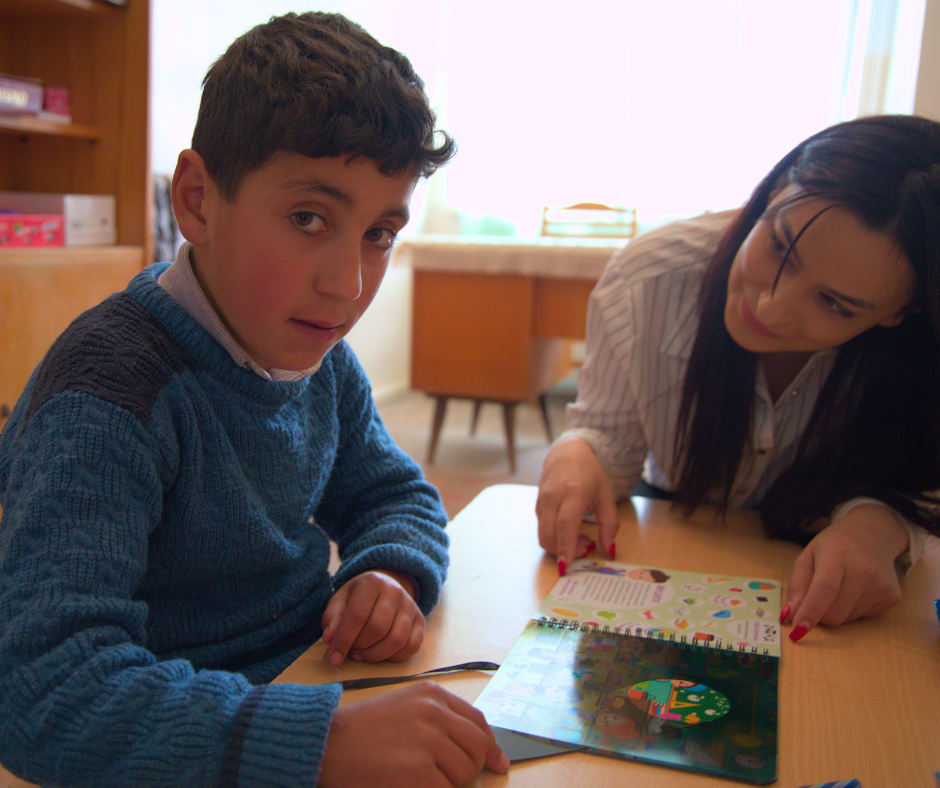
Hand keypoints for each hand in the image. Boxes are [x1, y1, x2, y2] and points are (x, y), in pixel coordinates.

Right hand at [318, 681, 509, 787]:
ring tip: (417, 775)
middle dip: (468, 768)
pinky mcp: (419, 772)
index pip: (477, 721)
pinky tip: (410, 783)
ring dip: (447, 782)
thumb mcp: (405, 707)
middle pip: (477, 748)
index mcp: (432, 695)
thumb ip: (440, 719)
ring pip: (464, 773)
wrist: (328, 744)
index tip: (497, 763)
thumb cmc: (363, 730)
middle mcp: (433, 713)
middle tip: (445, 776)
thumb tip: (482, 749)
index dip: (490, 746)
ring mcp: (427, 741)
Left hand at [321, 570, 423, 665]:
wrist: (384, 586)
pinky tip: (381, 653)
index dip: (344, 640)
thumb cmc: (358, 597)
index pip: (357, 616)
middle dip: (361, 647)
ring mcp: (411, 606)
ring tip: (363, 653)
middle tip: (351, 651)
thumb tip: (330, 639)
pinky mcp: (420, 620)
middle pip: (378, 629)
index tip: (334, 658)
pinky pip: (412, 646)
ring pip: (396, 640)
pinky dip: (395, 657)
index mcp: (371, 583)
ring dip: (376, 655)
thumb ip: (332, 619)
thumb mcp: (340, 601)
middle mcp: (395, 592)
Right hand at [535, 436, 617, 574]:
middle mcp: (553, 497)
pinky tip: (569, 531)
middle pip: (549, 534)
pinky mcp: (537, 505)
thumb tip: (609, 550)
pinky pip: (542, 528)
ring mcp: (542, 501)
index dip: (565, 546)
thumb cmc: (589, 473)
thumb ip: (610, 524)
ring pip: (543, 534)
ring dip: (560, 545)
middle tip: (586, 547)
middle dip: (564, 551)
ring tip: (580, 539)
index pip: (565, 524)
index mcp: (574, 492)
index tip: (566, 566)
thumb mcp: (606, 496)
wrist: (566, 452)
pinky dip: (555, 537)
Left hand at [782, 504, 906, 640]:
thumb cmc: (833, 547)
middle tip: (817, 597)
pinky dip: (853, 611)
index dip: (811, 612)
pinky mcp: (892, 597)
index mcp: (837, 555)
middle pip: (835, 613)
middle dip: (819, 614)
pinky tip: (856, 591)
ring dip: (837, 611)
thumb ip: (797, 585)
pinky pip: (863, 618)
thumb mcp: (807, 556)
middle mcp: (864, 570)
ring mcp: (881, 585)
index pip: (824, 589)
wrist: (872, 535)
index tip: (798, 630)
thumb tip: (790, 615)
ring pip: (848, 619)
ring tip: (840, 588)